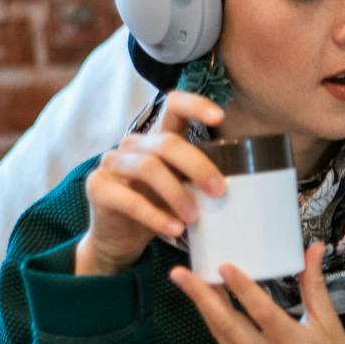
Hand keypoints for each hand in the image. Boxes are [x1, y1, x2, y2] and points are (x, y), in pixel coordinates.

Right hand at [77, 91, 226, 275]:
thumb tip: (246, 181)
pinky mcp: (98, 187)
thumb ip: (201, 178)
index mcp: (157, 138)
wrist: (120, 238)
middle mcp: (133, 143)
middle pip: (166, 143)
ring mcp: (112, 162)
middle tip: (219, 191)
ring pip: (148, 167)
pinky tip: (174, 229)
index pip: (173, 106)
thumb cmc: (159, 207)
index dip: (195, 105)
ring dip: (177, 194)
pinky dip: (155, 216)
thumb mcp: (183, 188)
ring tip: (194, 218)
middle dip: (197, 166)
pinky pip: (130, 199)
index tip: (220, 117)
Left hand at [167, 242, 344, 343]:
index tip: (224, 266)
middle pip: (228, 326)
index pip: (263, 313)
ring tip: (188, 284)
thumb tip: (313, 249)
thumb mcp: (331, 324)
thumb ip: (315, 286)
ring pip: (222, 337)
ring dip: (204, 310)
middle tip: (180, 274)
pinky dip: (218, 328)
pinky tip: (210, 308)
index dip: (242, 289)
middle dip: (201, 297)